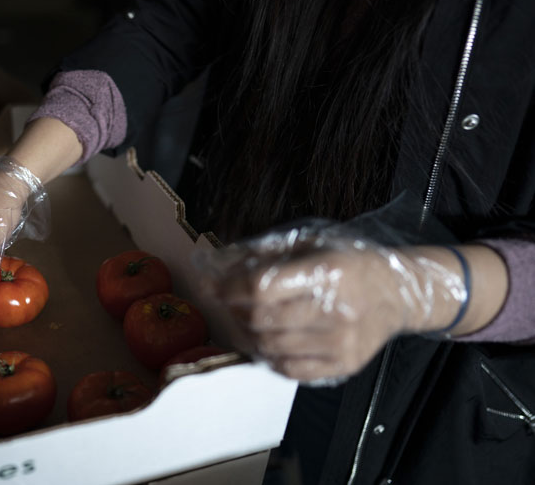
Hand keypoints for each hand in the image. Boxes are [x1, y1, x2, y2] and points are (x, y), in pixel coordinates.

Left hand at [203, 231, 465, 382]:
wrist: (398, 292)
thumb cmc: (348, 263)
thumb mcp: (309, 242)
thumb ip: (261, 253)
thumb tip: (214, 266)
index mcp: (329, 271)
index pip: (262, 286)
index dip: (230, 287)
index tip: (216, 285)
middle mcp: (338, 309)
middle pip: (262, 319)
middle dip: (235, 310)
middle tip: (230, 302)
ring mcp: (342, 342)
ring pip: (270, 346)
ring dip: (247, 333)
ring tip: (248, 319)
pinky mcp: (343, 365)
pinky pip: (289, 370)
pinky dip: (268, 356)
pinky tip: (269, 340)